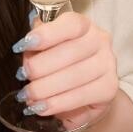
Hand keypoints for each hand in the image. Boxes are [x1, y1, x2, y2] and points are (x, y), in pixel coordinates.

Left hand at [12, 10, 119, 127]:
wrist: (84, 93)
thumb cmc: (60, 64)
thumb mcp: (45, 50)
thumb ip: (36, 45)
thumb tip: (24, 46)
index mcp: (84, 26)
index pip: (71, 24)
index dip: (47, 34)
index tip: (25, 44)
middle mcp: (100, 41)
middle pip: (71, 51)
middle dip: (41, 66)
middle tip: (22, 76)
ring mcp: (108, 64)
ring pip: (75, 76)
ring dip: (46, 88)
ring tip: (28, 96)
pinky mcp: (109, 88)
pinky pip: (81, 96)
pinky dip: (58, 103)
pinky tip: (42, 107)